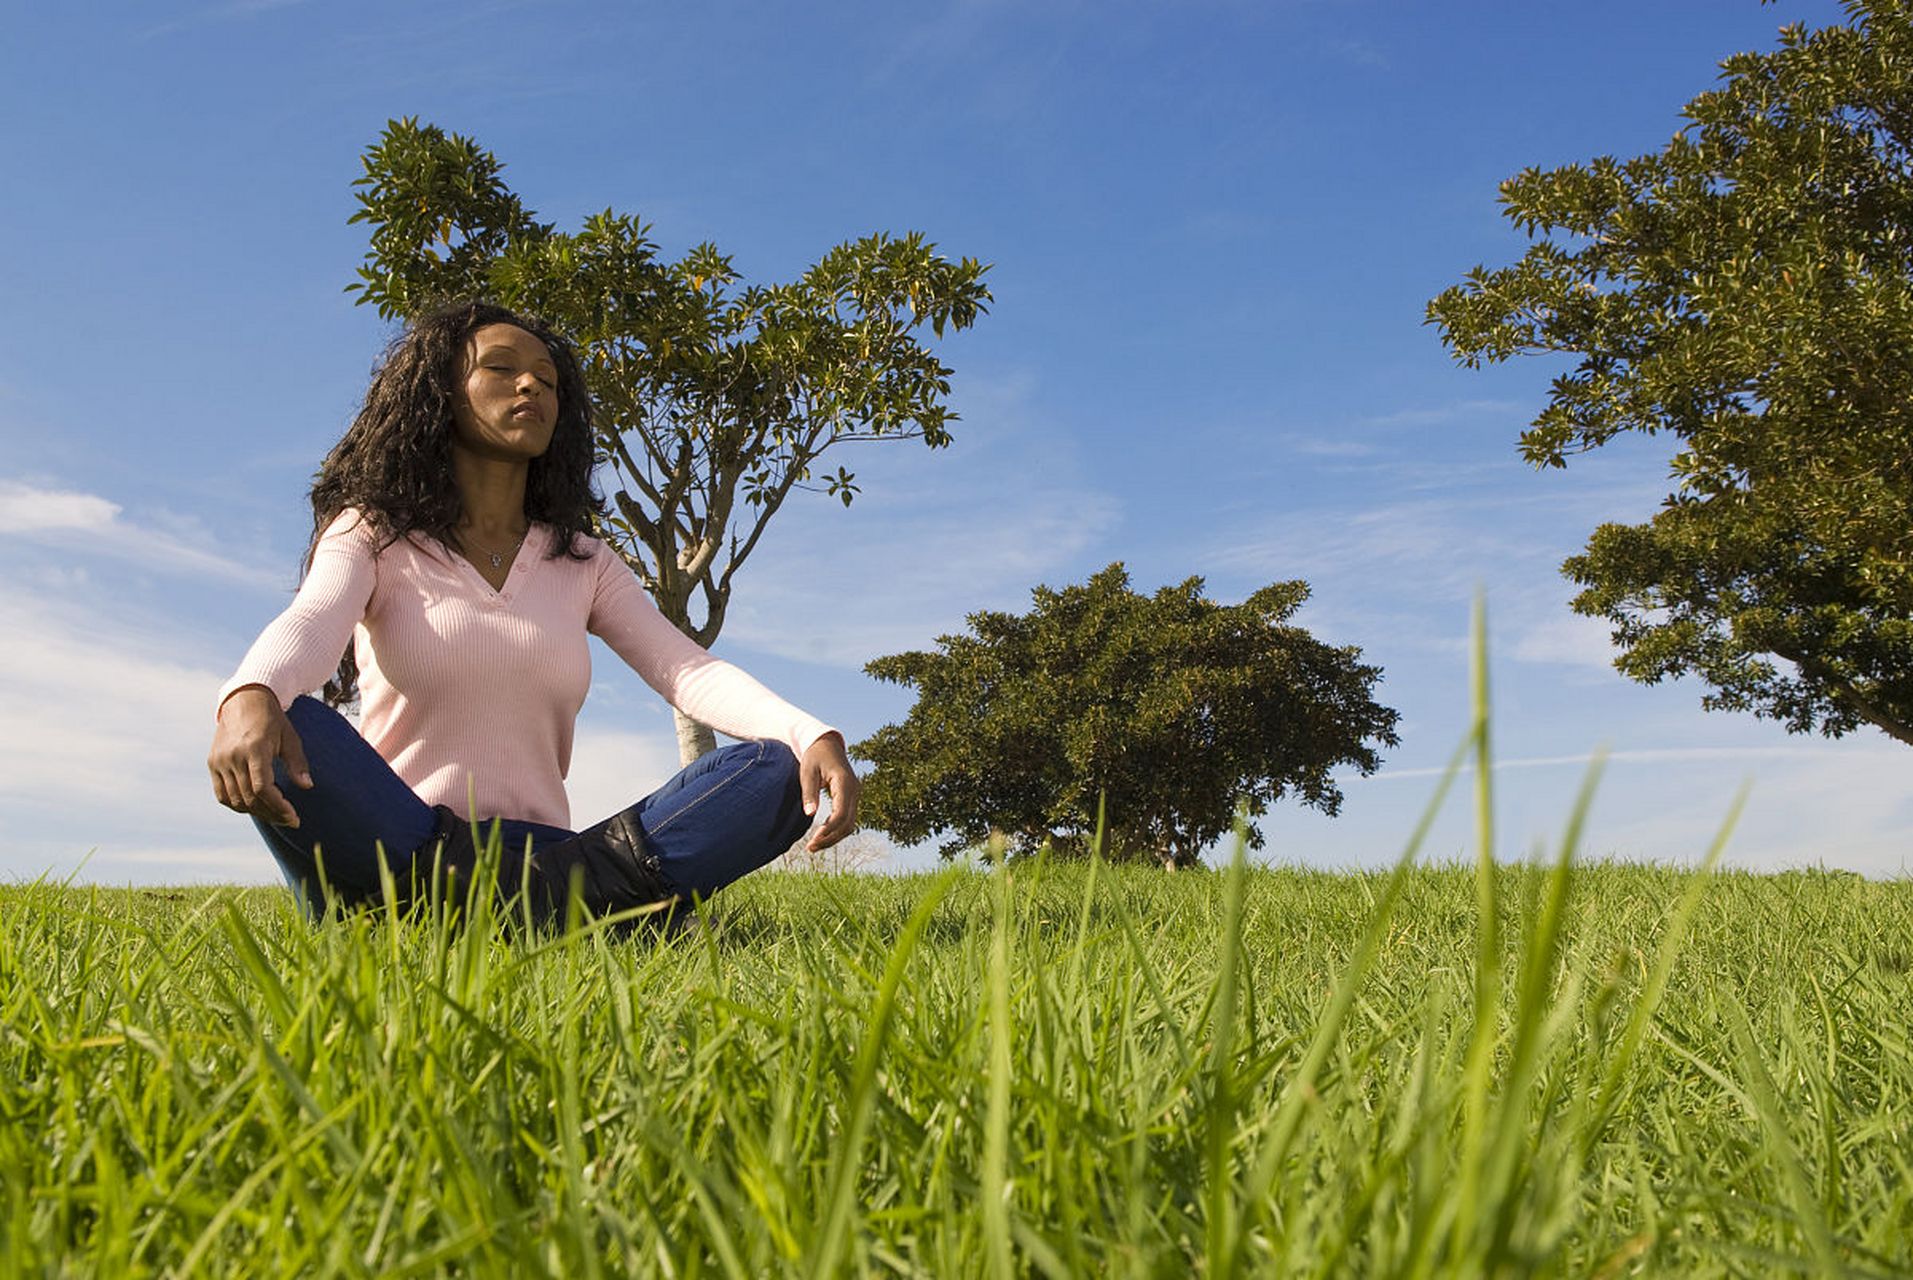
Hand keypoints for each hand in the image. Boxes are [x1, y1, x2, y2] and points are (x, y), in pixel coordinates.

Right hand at [208, 686, 311, 826]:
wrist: (244, 700)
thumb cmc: (272, 720)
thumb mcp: (290, 737)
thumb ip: (297, 763)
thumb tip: (307, 786)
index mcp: (254, 749)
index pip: (262, 789)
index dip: (278, 807)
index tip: (294, 817)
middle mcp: (233, 756)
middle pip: (250, 798)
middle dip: (272, 813)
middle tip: (289, 820)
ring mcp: (219, 761)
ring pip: (235, 800)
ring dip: (256, 812)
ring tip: (275, 814)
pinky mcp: (212, 763)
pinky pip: (222, 794)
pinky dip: (237, 804)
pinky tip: (255, 806)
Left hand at [799, 732, 860, 851]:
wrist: (827, 744)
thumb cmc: (814, 756)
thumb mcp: (807, 771)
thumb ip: (809, 792)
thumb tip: (809, 814)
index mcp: (845, 782)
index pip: (841, 813)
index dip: (829, 829)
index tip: (813, 840)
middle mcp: (855, 790)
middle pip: (848, 823)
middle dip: (830, 838)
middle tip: (810, 848)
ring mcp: (856, 794)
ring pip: (850, 824)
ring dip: (834, 837)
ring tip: (814, 846)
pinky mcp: (852, 798)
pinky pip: (847, 819)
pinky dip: (836, 830)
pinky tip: (822, 835)